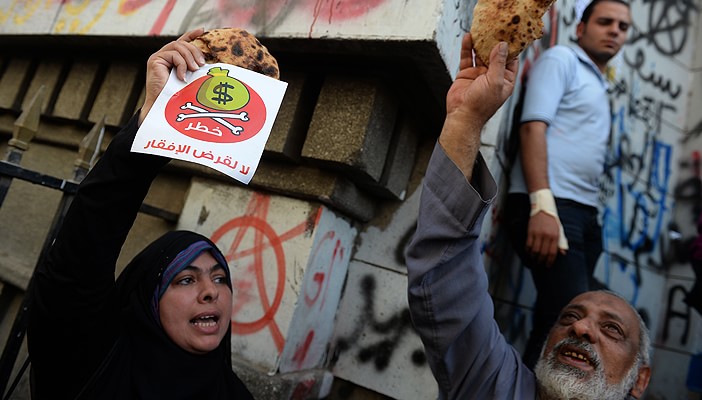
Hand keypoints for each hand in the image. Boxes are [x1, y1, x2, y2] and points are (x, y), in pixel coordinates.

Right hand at [139, 28, 206, 124]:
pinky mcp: (155, 60)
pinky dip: (181, 64)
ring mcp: (158, 57)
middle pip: (182, 43)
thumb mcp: (189, 78)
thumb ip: (193, 68)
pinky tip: (182, 77)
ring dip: (189, 57)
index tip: (203, 31)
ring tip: (194, 70)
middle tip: (202, 64)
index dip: (192, 35)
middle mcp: (164, 55)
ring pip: (178, 47)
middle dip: (195, 51)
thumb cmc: (177, 96)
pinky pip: (173, 55)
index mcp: (172, 59)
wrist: (163, 107)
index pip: (182, 42)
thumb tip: (207, 64)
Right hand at [439, 33, 517, 178]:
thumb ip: (499, 62)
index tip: (509, 35)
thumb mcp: (496, 81)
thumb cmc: (481, 105)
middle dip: (494, 42)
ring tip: (481, 31)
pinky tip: (468, 39)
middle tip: (494, 29)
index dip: (511, 48)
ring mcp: (479, 75)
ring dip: (481, 43)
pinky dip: (467, 48)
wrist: (462, 116)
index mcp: (505, 80)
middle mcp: (493, 76)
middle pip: (495, 55)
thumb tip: (502, 46)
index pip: (511, 60)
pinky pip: (467, 58)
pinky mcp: (466, 74)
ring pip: (481, 55)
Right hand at [526, 211, 565, 265]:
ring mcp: (538, 233)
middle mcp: (547, 235)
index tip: (548, 265)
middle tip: (540, 263)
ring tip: (534, 258)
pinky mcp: (531, 231)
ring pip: (535, 250)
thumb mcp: (559, 230)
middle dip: (541, 260)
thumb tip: (563, 253)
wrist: (543, 209)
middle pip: (543, 252)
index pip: (553, 252)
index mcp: (555, 236)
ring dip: (534, 256)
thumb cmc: (552, 221)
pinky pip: (528, 244)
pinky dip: (528, 250)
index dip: (550, 261)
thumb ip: (561, 242)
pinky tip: (528, 252)